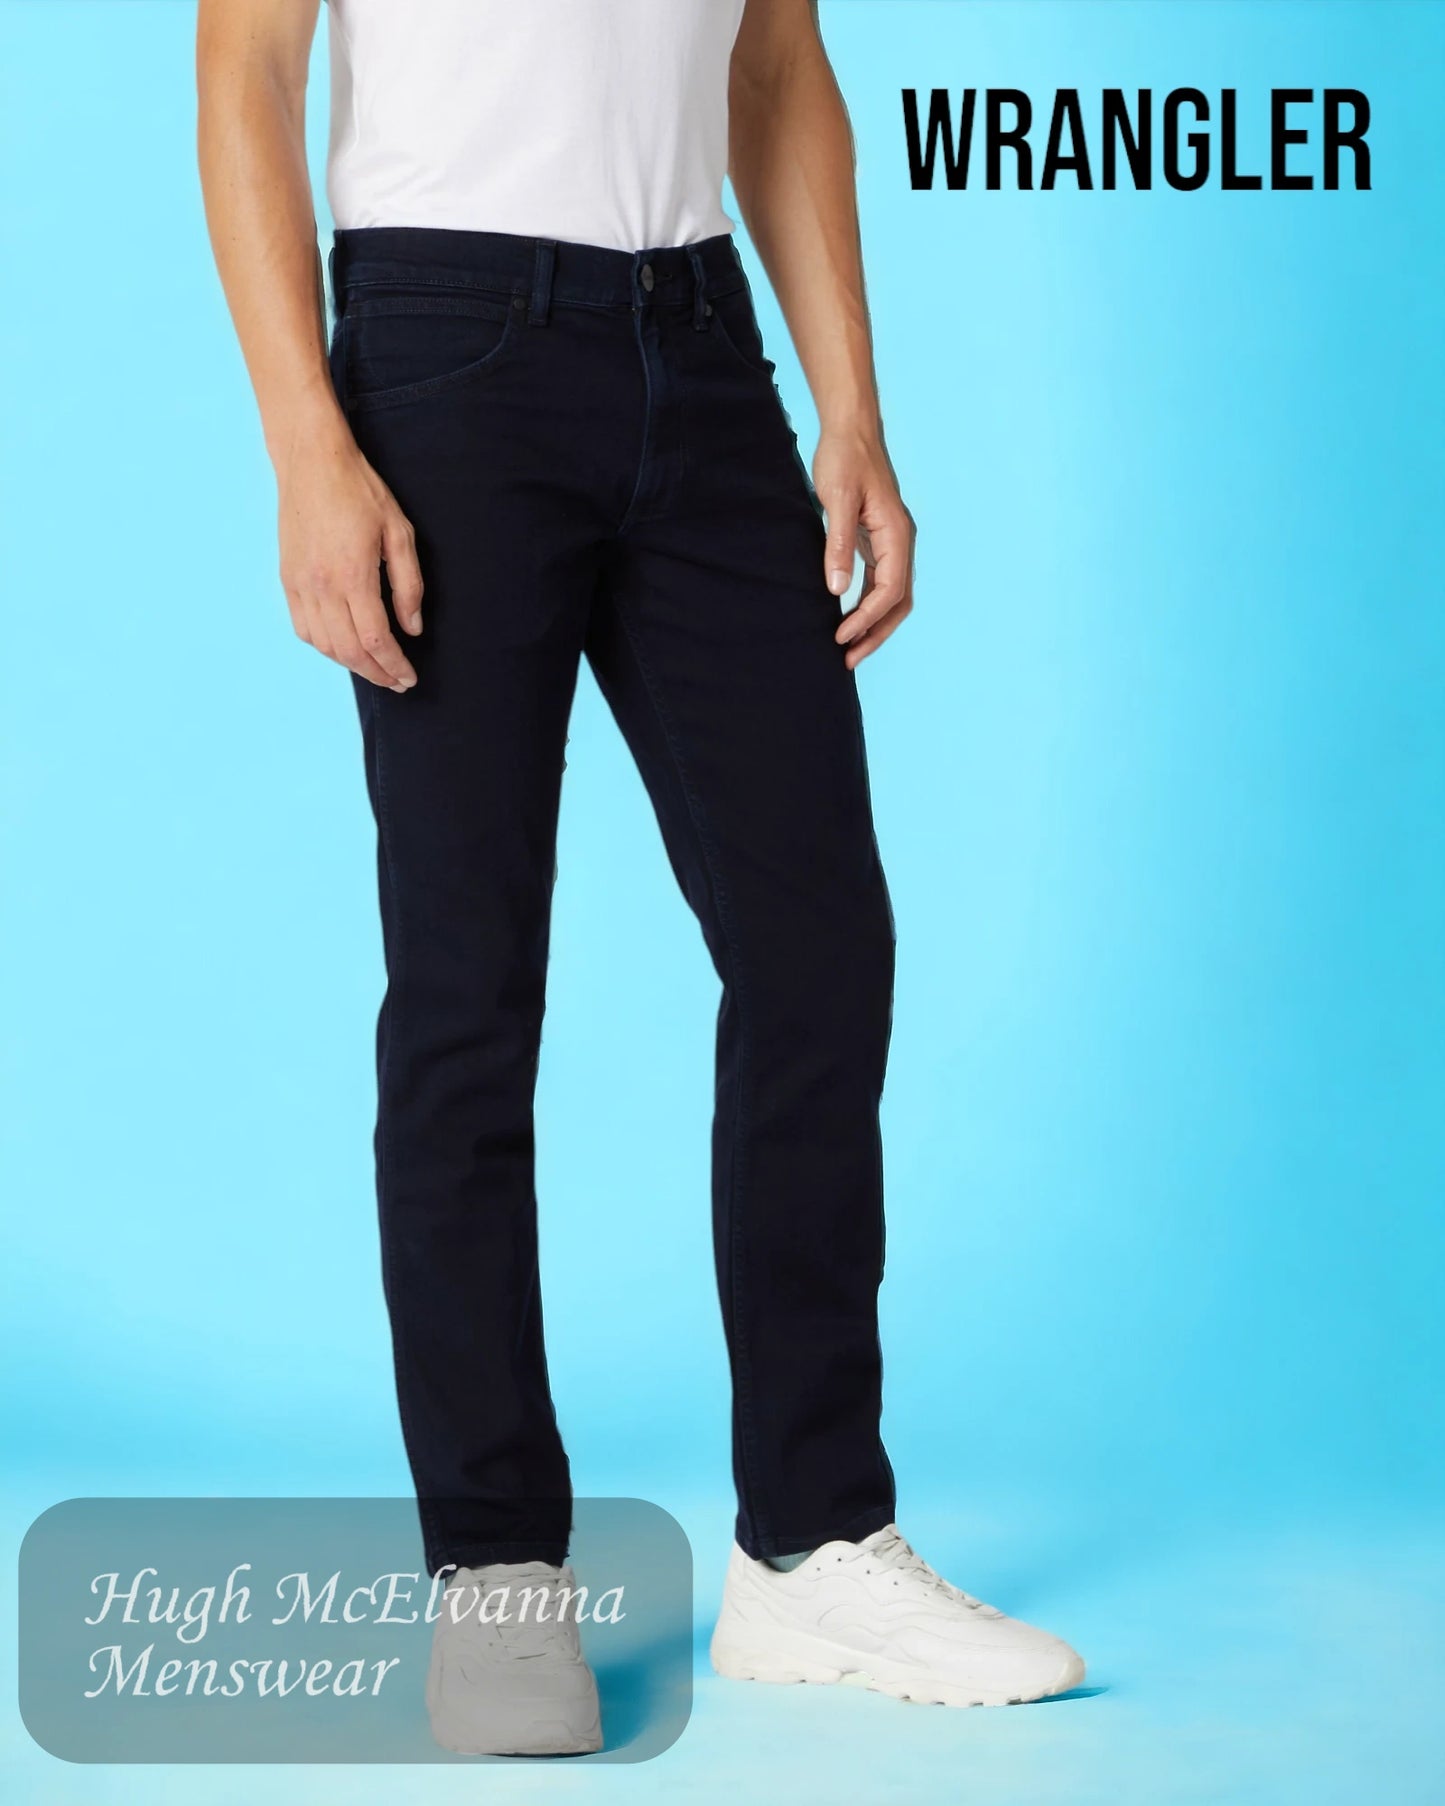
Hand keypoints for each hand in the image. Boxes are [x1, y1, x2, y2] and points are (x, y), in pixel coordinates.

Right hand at [275, 415, 423, 690]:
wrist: (311, 462)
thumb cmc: (359, 491)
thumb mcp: (399, 532)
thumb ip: (408, 585)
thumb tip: (412, 628)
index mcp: (353, 575)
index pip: (375, 640)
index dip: (394, 666)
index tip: (409, 677)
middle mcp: (322, 585)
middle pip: (349, 651)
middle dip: (376, 674)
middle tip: (397, 682)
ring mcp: (300, 584)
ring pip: (324, 645)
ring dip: (351, 665)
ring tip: (375, 669)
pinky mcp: (287, 579)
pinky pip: (303, 628)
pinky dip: (325, 647)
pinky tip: (343, 649)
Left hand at [814, 429, 915, 668]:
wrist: (850, 430)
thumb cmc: (844, 459)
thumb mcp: (836, 500)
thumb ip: (838, 545)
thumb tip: (837, 590)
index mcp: (897, 534)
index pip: (889, 591)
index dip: (866, 619)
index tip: (840, 637)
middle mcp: (902, 542)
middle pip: (898, 602)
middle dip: (875, 633)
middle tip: (848, 659)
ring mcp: (893, 542)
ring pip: (892, 595)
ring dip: (873, 624)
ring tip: (848, 647)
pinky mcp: (879, 540)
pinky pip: (880, 582)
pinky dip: (868, 604)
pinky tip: (848, 617)